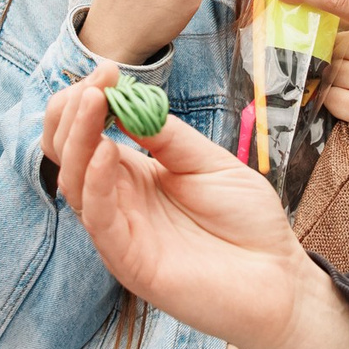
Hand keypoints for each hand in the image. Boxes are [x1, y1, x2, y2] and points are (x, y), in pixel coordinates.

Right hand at [45, 62, 348, 348]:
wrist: (279, 278)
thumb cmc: (248, 223)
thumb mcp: (208, 162)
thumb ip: (166, 136)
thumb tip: (125, 97)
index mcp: (134, 176)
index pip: (88, 135)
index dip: (88, 100)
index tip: (108, 70)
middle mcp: (118, 202)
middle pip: (68, 155)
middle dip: (72, 112)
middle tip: (95, 81)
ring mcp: (120, 232)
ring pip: (74, 183)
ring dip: (78, 138)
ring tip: (92, 101)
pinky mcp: (131, 262)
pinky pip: (101, 221)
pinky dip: (96, 185)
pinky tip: (104, 153)